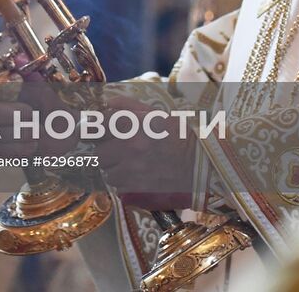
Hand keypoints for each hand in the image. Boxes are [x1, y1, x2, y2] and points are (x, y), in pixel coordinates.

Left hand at [93, 95, 195, 209]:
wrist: (203, 166)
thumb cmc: (179, 136)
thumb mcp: (155, 114)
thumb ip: (127, 105)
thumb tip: (107, 103)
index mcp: (130, 126)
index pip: (95, 129)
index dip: (96, 131)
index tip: (99, 134)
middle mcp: (127, 150)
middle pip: (99, 155)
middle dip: (107, 153)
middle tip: (121, 152)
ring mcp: (131, 174)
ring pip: (109, 175)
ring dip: (116, 171)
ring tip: (134, 166)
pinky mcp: (137, 195)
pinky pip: (120, 191)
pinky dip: (126, 187)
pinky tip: (141, 180)